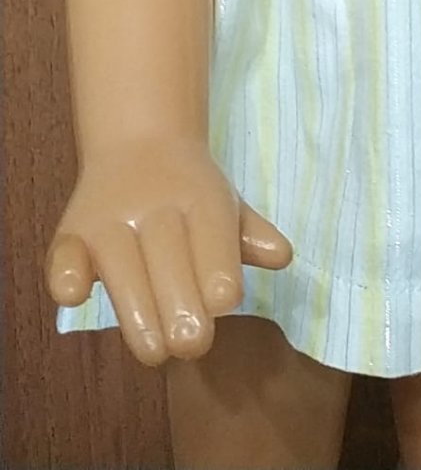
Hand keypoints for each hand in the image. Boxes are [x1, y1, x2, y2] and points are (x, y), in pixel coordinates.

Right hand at [45, 135, 292, 366]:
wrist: (140, 145)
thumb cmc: (191, 194)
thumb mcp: (227, 205)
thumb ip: (249, 233)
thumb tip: (281, 255)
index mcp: (198, 194)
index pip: (210, 231)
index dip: (217, 268)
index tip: (224, 302)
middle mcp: (151, 201)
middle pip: (166, 252)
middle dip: (180, 302)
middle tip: (192, 344)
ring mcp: (108, 218)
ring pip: (119, 262)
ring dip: (135, 308)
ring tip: (154, 350)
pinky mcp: (71, 233)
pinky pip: (63, 253)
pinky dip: (66, 273)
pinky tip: (76, 296)